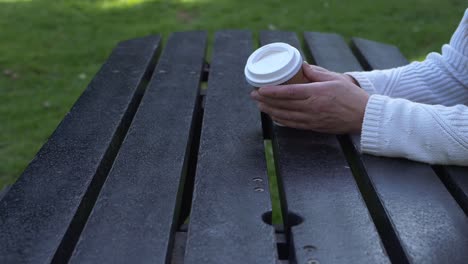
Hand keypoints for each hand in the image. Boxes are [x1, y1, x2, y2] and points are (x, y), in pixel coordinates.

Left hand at [250, 63, 368, 133]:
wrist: (364, 116)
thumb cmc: (351, 95)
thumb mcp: (335, 78)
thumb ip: (316, 72)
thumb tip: (301, 65)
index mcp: (317, 93)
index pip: (289, 93)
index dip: (272, 92)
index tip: (260, 89)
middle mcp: (312, 108)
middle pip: (283, 105)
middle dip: (266, 101)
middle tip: (253, 96)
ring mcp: (312, 120)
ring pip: (286, 117)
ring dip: (271, 111)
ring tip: (260, 106)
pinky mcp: (314, 128)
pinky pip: (294, 125)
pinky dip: (281, 121)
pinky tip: (274, 117)